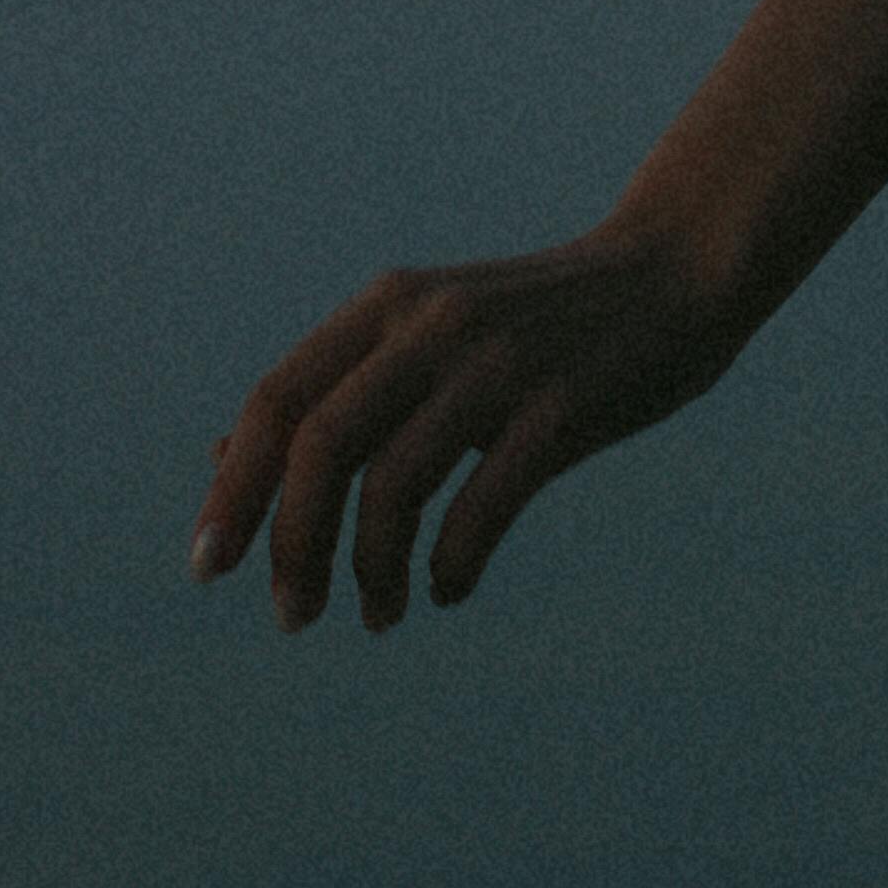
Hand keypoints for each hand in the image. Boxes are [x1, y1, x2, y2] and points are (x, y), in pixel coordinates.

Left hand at [189, 215, 751, 633]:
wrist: (678, 270)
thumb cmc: (542, 320)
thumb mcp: (427, 335)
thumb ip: (336, 387)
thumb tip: (220, 461)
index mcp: (389, 305)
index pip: (277, 401)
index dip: (233, 490)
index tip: (209, 570)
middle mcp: (432, 325)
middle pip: (321, 446)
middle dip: (292, 543)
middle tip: (291, 615)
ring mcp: (498, 364)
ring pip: (395, 484)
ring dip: (369, 570)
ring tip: (376, 617)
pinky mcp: (563, 408)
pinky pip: (483, 505)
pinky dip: (451, 564)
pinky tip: (448, 590)